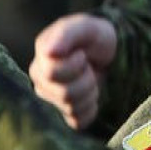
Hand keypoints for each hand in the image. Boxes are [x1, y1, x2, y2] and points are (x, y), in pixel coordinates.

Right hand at [30, 14, 118, 129]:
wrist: (110, 51)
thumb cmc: (94, 37)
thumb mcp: (85, 27)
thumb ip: (66, 34)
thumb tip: (49, 52)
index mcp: (41, 58)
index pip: (52, 73)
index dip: (76, 64)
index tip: (81, 53)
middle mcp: (41, 80)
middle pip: (64, 94)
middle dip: (86, 79)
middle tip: (89, 66)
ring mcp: (50, 99)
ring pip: (72, 108)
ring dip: (90, 92)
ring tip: (90, 77)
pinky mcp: (63, 114)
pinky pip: (78, 121)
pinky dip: (91, 108)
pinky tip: (91, 94)